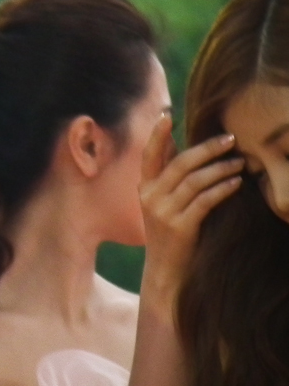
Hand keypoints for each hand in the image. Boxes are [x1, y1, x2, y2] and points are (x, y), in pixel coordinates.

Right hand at [138, 115, 242, 307]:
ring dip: (221, 168)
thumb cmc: (169, 232)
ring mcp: (163, 212)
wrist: (165, 272)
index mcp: (144, 188)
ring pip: (195, 180)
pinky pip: (205, 200)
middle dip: (207, 148)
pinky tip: (237, 183)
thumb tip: (173, 140)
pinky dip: (223, 189)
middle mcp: (150, 197)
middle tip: (230, 138)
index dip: (156, 133)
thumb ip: (166, 174)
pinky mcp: (180, 227)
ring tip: (241, 162)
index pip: (149, 154)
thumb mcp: (161, 202)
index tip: (167, 113)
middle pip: (180, 163)